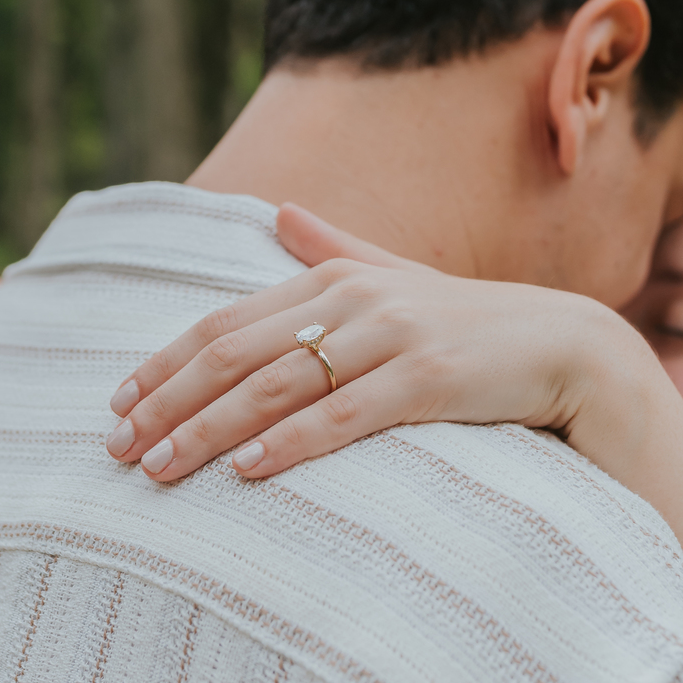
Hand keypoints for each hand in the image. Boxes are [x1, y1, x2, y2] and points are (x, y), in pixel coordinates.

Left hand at [104, 202, 650, 482]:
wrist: (567, 347)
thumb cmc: (471, 323)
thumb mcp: (396, 279)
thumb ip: (334, 250)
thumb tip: (278, 211)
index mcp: (333, 277)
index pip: (224, 322)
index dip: (164, 363)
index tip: (116, 406)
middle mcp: (355, 299)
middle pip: (237, 353)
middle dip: (169, 403)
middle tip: (119, 451)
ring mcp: (393, 338)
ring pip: (278, 386)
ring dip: (211, 430)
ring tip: (160, 470)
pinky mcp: (430, 380)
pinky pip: (345, 416)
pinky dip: (292, 442)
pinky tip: (249, 469)